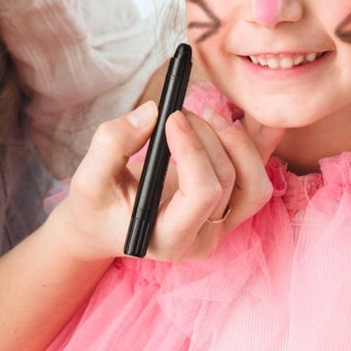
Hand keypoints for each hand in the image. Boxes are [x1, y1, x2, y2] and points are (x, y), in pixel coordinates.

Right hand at [56, 102, 283, 264]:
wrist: (106, 225)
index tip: (171, 118)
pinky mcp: (231, 207)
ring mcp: (222, 226)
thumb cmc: (97, 206)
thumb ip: (113, 143)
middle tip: (179, 112)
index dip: (193, 150)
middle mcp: (203, 239)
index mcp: (169, 240)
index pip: (202, 194)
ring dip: (237, 141)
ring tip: (207, 116)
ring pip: (255, 182)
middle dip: (206, 136)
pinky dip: (261, 146)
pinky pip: (259, 177)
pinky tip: (255, 118)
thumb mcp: (89, 178)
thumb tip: (152, 111)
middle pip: (228, 180)